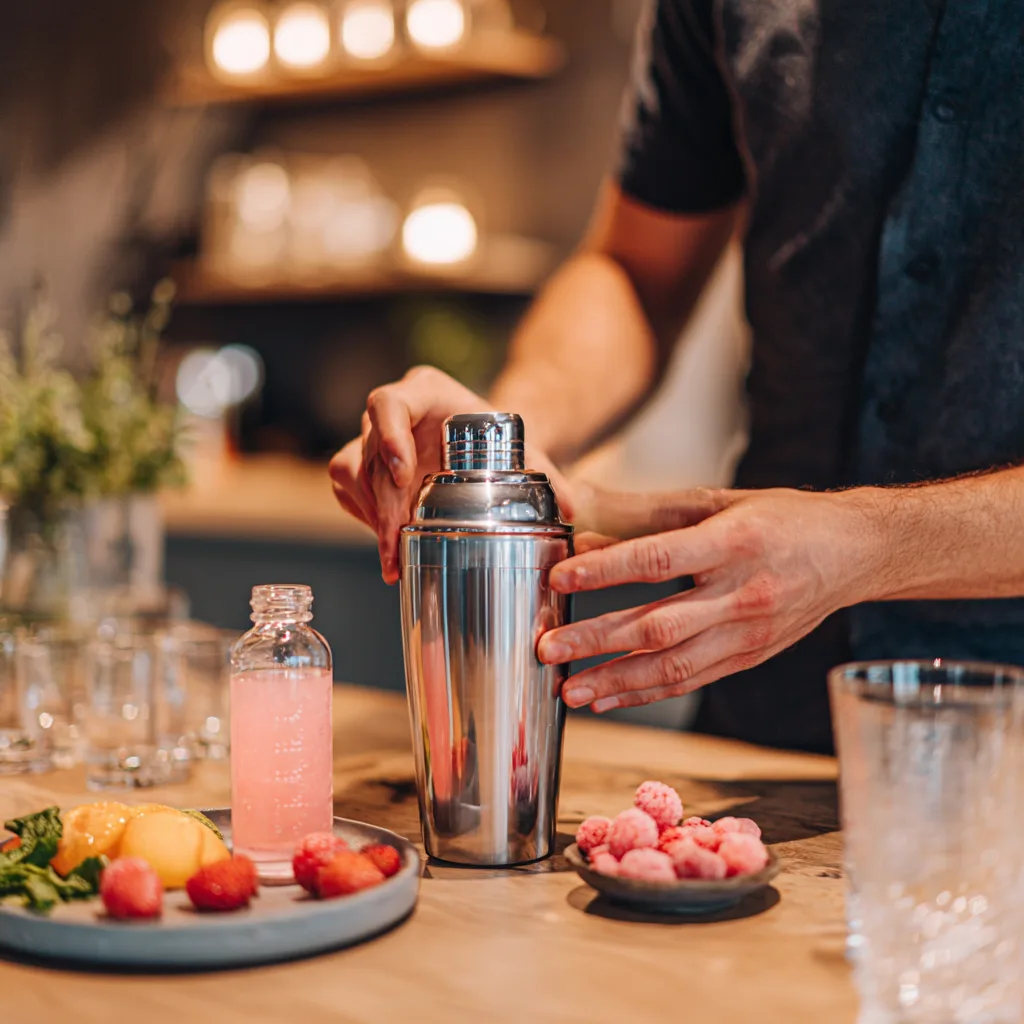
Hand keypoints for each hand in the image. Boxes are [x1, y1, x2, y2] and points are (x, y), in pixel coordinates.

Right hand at [329, 366, 572, 582]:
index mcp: (424, 392)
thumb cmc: (500, 441)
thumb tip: (571, 505)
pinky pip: (348, 490)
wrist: (483, 445)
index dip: (389, 435)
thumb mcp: (524, 452)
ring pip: (351, 471)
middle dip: (382, 501)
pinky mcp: (363, 463)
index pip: (389, 402)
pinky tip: (390, 542)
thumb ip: (547, 474)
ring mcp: (372, 437)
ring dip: (371, 514)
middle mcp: (392, 411)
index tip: (403, 472)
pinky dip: (366, 518)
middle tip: (397, 541)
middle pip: (369, 450)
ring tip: (394, 554)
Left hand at [538, 485, 881, 711]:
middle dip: (596, 640)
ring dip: (615, 680)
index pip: (656, 560)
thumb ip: (650, 512)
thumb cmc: (784, 519)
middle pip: (657, 624)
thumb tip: (587, 520)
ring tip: (569, 690)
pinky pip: (692, 680)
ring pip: (673, 665)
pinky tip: (609, 697)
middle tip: (547, 648)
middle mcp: (741, 594)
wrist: (855, 553)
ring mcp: (747, 634)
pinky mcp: (749, 657)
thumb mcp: (720, 499)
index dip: (604, 571)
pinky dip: (647, 692)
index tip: (560, 579)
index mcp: (732, 543)